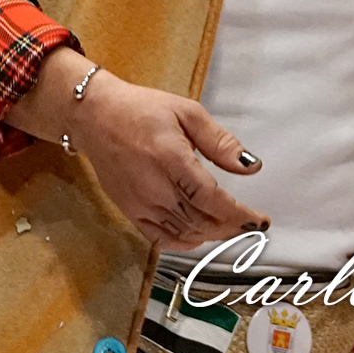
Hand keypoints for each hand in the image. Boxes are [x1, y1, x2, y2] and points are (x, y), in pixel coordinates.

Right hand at [23, 53, 263, 249]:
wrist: (93, 115)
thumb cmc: (139, 110)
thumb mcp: (186, 112)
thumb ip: (220, 141)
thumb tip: (250, 166)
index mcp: (171, 159)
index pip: (213, 200)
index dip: (240, 216)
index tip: (259, 220)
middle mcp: (155, 187)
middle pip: (203, 222)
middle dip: (231, 226)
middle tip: (246, 221)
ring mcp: (140, 203)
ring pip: (185, 233)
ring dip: (212, 234)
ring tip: (226, 224)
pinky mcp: (129, 210)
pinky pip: (161, 238)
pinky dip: (184, 242)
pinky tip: (197, 233)